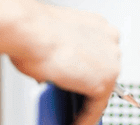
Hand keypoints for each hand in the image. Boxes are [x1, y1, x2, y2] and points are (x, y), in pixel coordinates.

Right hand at [10, 5, 120, 124]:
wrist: (30, 30)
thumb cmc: (33, 28)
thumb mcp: (52, 37)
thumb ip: (62, 52)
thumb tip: (54, 68)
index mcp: (96, 24)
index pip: (99, 52)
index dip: (88, 67)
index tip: (80, 77)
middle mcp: (108, 38)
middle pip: (103, 69)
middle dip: (88, 82)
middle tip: (73, 95)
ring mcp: (110, 61)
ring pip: (101, 89)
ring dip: (87, 101)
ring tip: (72, 112)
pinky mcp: (103, 83)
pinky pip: (96, 108)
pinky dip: (84, 119)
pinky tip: (74, 123)